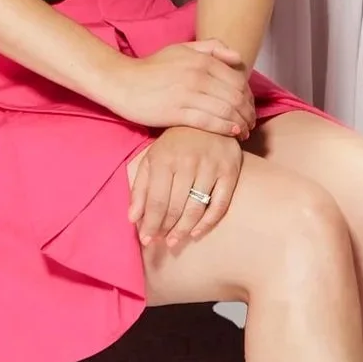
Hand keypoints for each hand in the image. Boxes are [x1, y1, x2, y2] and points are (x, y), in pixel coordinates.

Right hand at [110, 40, 254, 136]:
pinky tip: (233, 133)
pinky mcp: (176, 112)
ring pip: (226, 111)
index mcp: (201, 60)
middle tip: (251, 123)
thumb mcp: (181, 49)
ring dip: (241, 123)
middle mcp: (197, 75)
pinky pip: (209, 122)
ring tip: (244, 132)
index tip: (250, 107)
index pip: (238, 80)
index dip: (249, 96)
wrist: (122, 82)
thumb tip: (238, 57)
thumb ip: (211, 48)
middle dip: (248, 112)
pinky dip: (225, 128)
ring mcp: (187, 94)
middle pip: (236, 97)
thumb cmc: (152, 67)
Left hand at [128, 126, 244, 248]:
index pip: (156, 200)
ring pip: (196, 208)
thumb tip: (132, 218)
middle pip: (175, 207)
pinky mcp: (230, 170)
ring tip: (174, 241)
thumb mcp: (152, 158)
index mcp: (163, 158)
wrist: (207, 119)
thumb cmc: (175, 143)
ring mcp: (211, 166)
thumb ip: (140, 187)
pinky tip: (196, 233)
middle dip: (165, 229)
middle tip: (160, 242)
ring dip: (184, 230)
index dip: (150, 223)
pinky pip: (220, 204)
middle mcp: (187, 162)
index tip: (145, 239)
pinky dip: (208, 223)